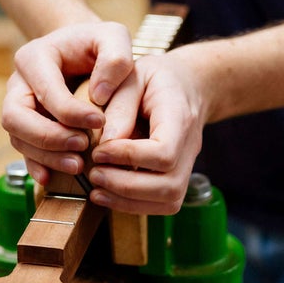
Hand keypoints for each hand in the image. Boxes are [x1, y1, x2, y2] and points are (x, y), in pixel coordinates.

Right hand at [1, 21, 133, 184]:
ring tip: (78, 165)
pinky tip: (52, 178)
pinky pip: (23, 151)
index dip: (71, 111)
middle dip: (48, 137)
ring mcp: (18, 107)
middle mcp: (18, 83)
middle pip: (16, 117)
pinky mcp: (26, 128)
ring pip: (18, 138)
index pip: (45, 89)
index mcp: (34, 57)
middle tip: (83, 147)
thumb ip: (115, 58)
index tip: (101, 121)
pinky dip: (36, 166)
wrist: (86, 53)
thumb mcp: (114, 37)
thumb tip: (99, 96)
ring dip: (46, 156)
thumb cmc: (100, 45)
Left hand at [87, 48, 208, 214]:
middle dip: (125, 185)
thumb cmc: (154, 79)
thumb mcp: (132, 77)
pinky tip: (107, 194)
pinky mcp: (178, 179)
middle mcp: (190, 146)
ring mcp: (187, 166)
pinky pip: (163, 204)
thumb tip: (105, 144)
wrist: (185, 86)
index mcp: (180, 116)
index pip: (164, 151)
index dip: (129, 157)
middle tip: (93, 173)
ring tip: (96, 188)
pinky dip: (133, 205)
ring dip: (128, 201)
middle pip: (169, 184)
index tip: (99, 151)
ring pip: (169, 201)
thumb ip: (119, 108)